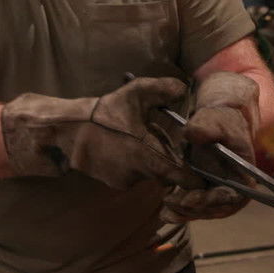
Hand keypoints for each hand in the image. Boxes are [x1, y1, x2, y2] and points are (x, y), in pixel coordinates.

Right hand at [0, 77, 196, 190]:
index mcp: (148, 154)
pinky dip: (136, 165)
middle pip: (167, 172)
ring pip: (150, 173)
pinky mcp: (114, 184)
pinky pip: (135, 175)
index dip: (195, 176)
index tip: (203, 173)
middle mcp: (139, 173)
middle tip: (163, 139)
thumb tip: (183, 89)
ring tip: (139, 139)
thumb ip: (162, 89)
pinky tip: (125, 148)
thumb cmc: (106, 112)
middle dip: (169, 159)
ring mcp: (126, 181)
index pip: (182, 176)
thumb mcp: (135, 93)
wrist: (69, 131)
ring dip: (151, 161)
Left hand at [160, 71, 259, 221]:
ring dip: (184, 214)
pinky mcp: (205, 192)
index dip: (212, 201)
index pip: (232, 196)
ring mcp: (218, 192)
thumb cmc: (219, 120)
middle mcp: (234, 188)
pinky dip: (180, 212)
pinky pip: (194, 206)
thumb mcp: (214, 120)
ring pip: (203, 210)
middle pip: (216, 208)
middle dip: (194, 210)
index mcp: (244, 175)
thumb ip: (206, 127)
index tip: (190, 199)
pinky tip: (164, 213)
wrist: (214, 124)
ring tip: (165, 212)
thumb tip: (193, 133)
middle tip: (172, 203)